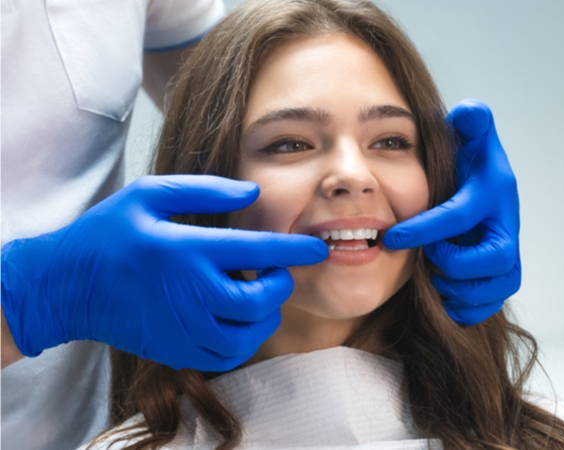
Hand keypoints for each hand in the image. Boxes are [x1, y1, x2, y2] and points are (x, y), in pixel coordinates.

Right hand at [1, 175, 327, 370]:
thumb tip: (252, 193)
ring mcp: (183, 327)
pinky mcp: (176, 350)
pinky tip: (241, 320)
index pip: (257, 252)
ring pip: (248, 334)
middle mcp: (190, 294)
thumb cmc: (108, 233)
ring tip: (262, 296)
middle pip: (259, 301)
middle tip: (280, 272)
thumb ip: (204, 190)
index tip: (318, 247)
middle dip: (282, 285)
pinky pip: (228, 356)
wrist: (66, 286)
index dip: (294, 249)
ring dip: (267, 315)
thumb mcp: (148, 194)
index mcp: (187, 250)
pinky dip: (247, 339)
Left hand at [383, 100, 520, 324]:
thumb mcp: (472, 138)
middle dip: (453, 264)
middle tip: (426, 259)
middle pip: (494, 260)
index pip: (460, 216)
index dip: (425, 230)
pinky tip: (442, 297)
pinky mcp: (501, 278)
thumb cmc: (469, 166)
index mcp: (495, 194)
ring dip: (458, 289)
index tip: (392, 238)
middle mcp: (507, 227)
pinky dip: (465, 308)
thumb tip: (468, 112)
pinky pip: (490, 305)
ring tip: (432, 278)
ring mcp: (508, 256)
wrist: (484, 194)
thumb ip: (471, 122)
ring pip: (496, 288)